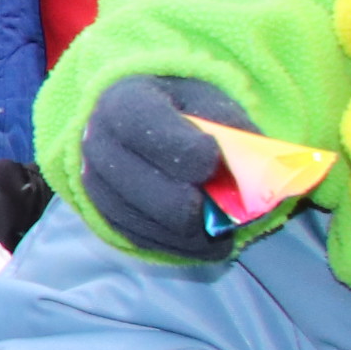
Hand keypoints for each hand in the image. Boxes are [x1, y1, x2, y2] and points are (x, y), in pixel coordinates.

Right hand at [78, 75, 255, 260]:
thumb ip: (230, 130)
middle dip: (185, 202)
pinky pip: (138, 238)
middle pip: (137, 182)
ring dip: (185, 230)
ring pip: (138, 217)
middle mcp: (97, 142)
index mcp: (124, 103)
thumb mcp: (209, 103)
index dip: (178, 148)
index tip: (211, 160)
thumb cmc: (184, 112)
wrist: (143, 126)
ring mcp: (95, 182)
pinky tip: (208, 243)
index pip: (141, 126)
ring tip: (223, 231)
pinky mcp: (103, 214)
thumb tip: (255, 172)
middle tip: (222, 209)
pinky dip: (176, 246)